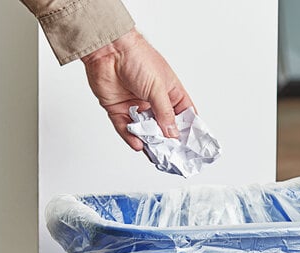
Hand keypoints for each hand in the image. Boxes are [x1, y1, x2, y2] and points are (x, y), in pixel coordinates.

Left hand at [81, 29, 193, 150]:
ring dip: (149, 142)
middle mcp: (153, 101)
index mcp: (169, 92)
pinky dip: (131, 138)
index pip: (183, 115)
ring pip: (145, 131)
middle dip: (167, 141)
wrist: (108, 49)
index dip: (188, 130)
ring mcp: (136, 106)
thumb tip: (172, 134)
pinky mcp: (118, 110)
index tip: (191, 145)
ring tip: (156, 155)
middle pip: (164, 127)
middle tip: (173, 156)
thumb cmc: (137, 57)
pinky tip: (138, 145)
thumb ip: (165, 113)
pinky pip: (125, 129)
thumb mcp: (158, 88)